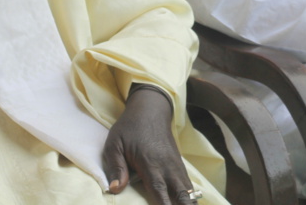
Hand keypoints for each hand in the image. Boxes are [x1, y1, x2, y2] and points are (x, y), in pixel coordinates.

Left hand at [103, 86, 193, 203]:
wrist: (151, 109)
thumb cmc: (129, 128)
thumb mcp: (115, 144)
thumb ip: (116, 167)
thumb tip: (115, 189)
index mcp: (150, 163)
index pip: (160, 190)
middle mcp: (167, 166)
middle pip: (180, 193)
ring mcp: (175, 164)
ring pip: (187, 189)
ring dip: (189, 202)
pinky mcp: (178, 162)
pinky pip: (187, 182)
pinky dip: (190, 195)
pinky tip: (190, 203)